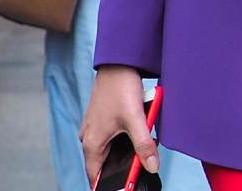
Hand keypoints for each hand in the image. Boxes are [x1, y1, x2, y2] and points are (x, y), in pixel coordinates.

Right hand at [81, 66, 156, 186]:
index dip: (111, 184)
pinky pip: (114, 136)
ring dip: (127, 149)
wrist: (118, 62)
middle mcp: (89, 137)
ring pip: (111, 149)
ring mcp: (95, 127)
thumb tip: (152, 167)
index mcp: (92, 143)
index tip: (126, 185)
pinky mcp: (102, 119)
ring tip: (144, 143)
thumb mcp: (135, 119)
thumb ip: (144, 145)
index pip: (96, 176)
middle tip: (143, 162)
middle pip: (106, 163)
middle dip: (124, 165)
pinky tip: (139, 128)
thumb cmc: (120, 88)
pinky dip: (126, 136)